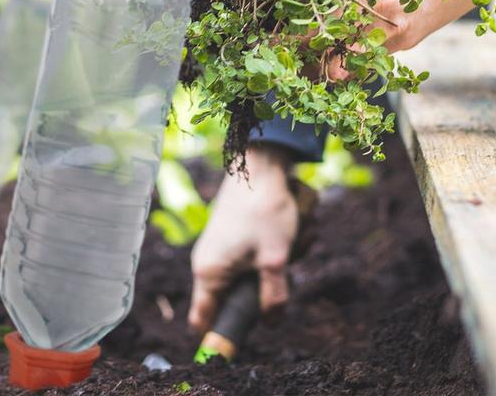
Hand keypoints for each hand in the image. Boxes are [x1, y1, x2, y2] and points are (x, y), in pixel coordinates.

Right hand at [188, 144, 297, 332]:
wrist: (260, 163)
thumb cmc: (264, 209)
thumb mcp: (275, 257)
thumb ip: (273, 296)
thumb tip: (272, 323)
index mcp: (208, 272)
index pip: (203, 320)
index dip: (222, 332)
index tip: (248, 331)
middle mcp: (208, 262)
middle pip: (238, 297)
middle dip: (268, 286)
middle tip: (285, 264)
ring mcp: (222, 247)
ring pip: (253, 273)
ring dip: (279, 261)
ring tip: (292, 237)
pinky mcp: (235, 234)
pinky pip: (256, 254)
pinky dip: (276, 246)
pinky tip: (289, 226)